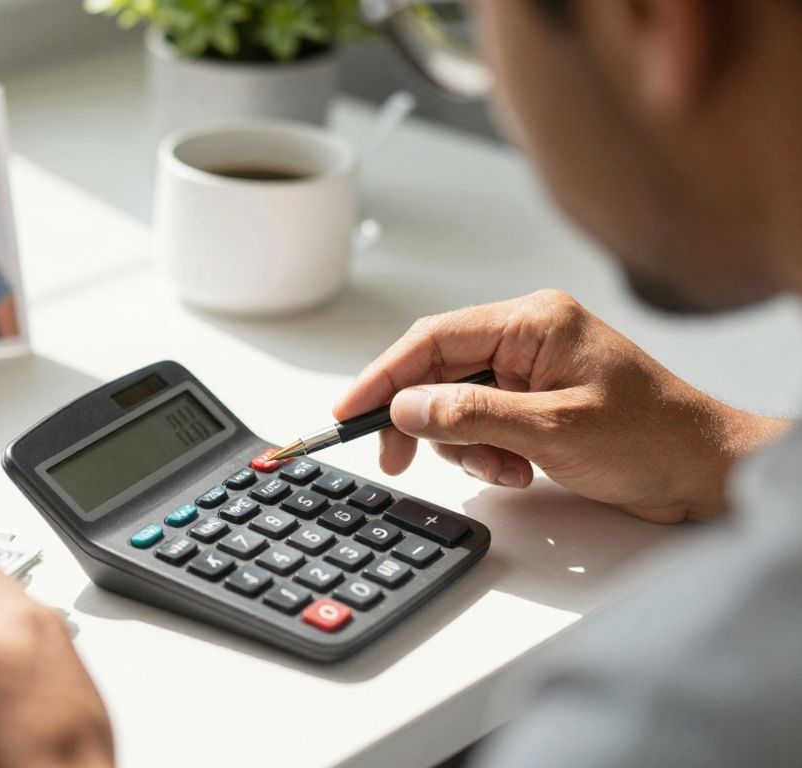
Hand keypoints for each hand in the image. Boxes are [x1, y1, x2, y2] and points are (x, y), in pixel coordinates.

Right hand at [333, 290, 787, 522]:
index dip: (383, 376)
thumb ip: (470, 415)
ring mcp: (532, 368)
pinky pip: (482, 421)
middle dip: (420, 420)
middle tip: (399, 459)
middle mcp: (528, 336)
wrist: (706, 472)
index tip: (349, 412)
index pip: (433, 340)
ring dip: (463, 445)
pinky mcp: (537, 399)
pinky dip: (486, 452)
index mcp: (532, 322)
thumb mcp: (551, 430)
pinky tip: (518, 471)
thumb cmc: (652, 439)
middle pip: (437, 371)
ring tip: (502, 470)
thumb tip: (405, 406)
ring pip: (455, 402)